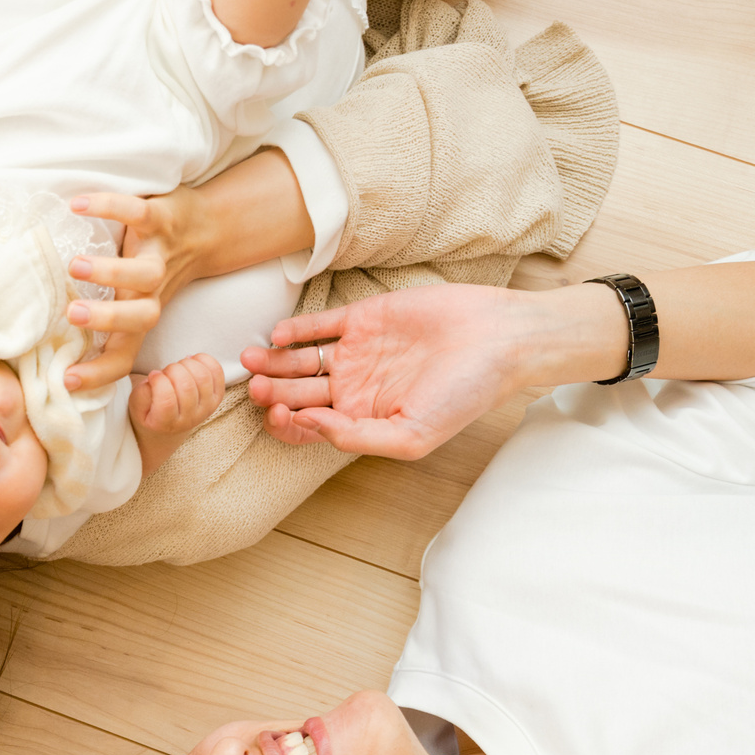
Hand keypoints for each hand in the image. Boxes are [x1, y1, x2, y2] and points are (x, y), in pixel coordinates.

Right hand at [128, 353, 226, 474]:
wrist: (169, 427)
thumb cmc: (150, 412)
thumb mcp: (136, 407)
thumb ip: (141, 394)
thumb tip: (156, 376)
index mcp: (166, 423)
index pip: (167, 400)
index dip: (159, 381)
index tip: (153, 375)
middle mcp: (189, 419)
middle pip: (187, 386)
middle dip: (172, 369)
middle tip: (166, 372)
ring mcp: (206, 408)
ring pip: (203, 377)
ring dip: (188, 363)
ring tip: (178, 367)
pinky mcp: (217, 397)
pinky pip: (217, 372)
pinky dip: (204, 360)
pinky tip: (191, 361)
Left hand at [243, 284, 531, 457]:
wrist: (502, 341)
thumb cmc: (465, 395)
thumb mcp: (410, 435)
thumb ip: (354, 437)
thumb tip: (306, 424)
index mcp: (361, 419)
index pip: (307, 428)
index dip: (286, 426)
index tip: (277, 418)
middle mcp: (352, 388)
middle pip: (296, 393)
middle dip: (271, 393)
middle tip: (255, 387)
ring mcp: (356, 352)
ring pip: (300, 360)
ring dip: (273, 363)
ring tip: (252, 361)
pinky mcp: (364, 318)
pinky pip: (319, 324)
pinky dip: (296, 329)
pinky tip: (278, 336)